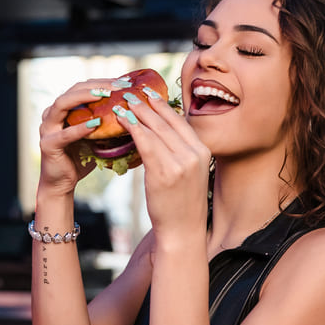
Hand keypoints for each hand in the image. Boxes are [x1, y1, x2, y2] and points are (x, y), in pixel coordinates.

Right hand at [38, 78, 127, 195]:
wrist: (62, 183)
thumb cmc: (80, 159)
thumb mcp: (96, 137)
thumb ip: (106, 124)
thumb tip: (135, 115)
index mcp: (63, 109)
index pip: (82, 87)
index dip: (102, 82)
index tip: (124, 82)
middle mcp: (52, 114)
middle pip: (73, 90)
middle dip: (96, 86)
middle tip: (118, 86)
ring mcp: (48, 128)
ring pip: (63, 104)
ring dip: (85, 97)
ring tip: (104, 95)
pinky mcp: (48, 144)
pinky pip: (65, 133)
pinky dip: (80, 128)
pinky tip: (95, 124)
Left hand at [113, 90, 210, 244]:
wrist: (182, 231)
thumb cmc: (182, 204)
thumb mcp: (189, 174)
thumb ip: (181, 152)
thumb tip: (162, 133)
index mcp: (203, 151)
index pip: (180, 122)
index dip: (163, 106)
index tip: (150, 94)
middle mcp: (194, 154)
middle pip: (167, 122)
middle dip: (147, 105)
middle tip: (131, 93)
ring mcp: (180, 163)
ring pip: (155, 130)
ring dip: (137, 113)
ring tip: (122, 103)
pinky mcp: (163, 173)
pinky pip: (145, 143)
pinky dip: (132, 128)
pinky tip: (121, 120)